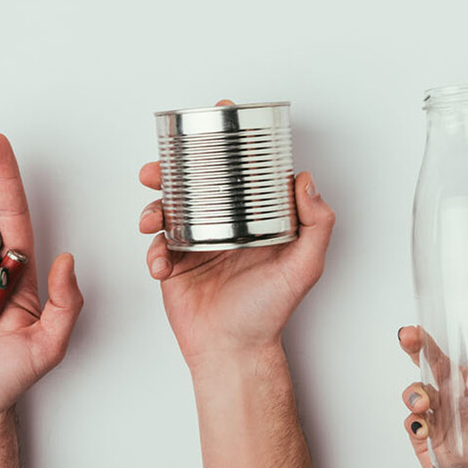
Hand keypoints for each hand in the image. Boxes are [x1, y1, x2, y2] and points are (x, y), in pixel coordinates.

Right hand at [137, 100, 334, 363]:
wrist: (233, 352)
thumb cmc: (268, 313)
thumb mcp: (304, 267)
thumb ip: (315, 225)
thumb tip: (305, 180)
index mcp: (254, 219)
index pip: (242, 170)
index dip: (229, 141)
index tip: (220, 115)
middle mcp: (225, 226)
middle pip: (195, 182)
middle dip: (173, 167)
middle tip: (161, 165)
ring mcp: (197, 244)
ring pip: (168, 208)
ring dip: (154, 204)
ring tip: (152, 215)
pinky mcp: (175, 266)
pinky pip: (157, 247)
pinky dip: (154, 251)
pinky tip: (161, 263)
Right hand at [396, 325, 467, 467]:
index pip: (462, 349)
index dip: (453, 328)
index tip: (447, 306)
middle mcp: (455, 396)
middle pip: (430, 363)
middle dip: (416, 346)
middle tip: (409, 336)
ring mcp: (438, 418)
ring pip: (416, 392)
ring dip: (414, 390)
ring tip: (422, 401)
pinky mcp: (426, 441)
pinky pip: (413, 425)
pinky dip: (414, 422)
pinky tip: (423, 426)